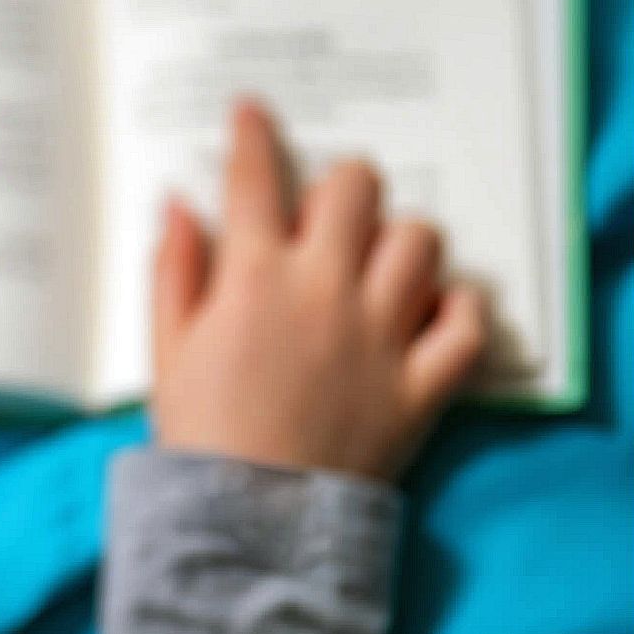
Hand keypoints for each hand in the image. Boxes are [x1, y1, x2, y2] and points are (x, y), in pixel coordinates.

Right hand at [150, 99, 487, 480]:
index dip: (253, 132)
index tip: (252, 110)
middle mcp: (323, 291)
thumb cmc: (199, 431)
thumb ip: (173, 268)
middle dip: (342, 182)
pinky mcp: (420, 385)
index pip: (257, 177)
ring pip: (419, 243)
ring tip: (378, 260)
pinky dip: (457, 310)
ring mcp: (379, 335)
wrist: (248, 523)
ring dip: (399, 239)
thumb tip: (178, 202)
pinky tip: (429, 310)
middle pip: (356, 189)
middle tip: (327, 207)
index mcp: (253, 278)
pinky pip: (467, 326)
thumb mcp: (166, 347)